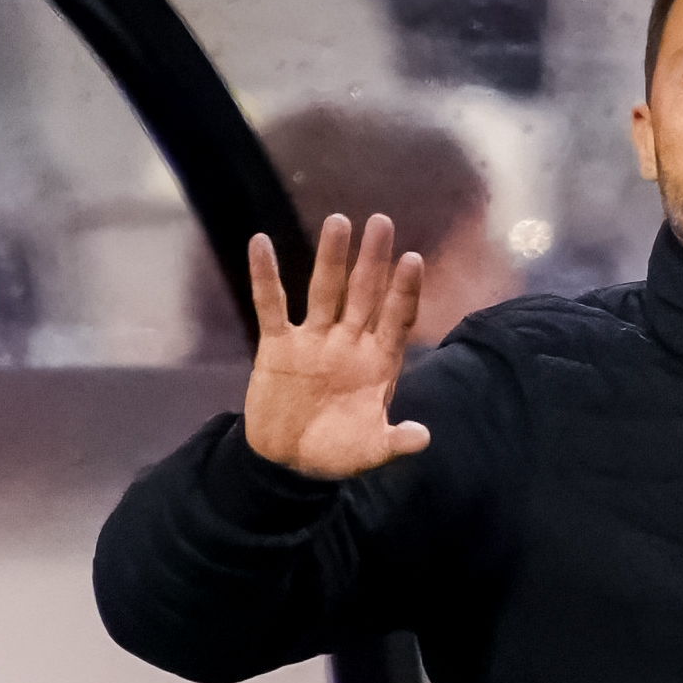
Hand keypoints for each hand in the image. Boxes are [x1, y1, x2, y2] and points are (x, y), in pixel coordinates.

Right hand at [241, 215, 432, 479]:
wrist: (289, 462)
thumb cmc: (336, 452)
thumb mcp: (368, 451)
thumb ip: (394, 441)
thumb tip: (423, 437)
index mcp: (376, 363)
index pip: (396, 320)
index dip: (404, 291)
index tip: (413, 260)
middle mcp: (348, 343)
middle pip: (363, 294)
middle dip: (372, 260)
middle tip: (382, 222)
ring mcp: (313, 340)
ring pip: (323, 291)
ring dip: (330, 258)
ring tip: (338, 221)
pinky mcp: (277, 345)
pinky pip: (270, 305)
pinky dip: (265, 276)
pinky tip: (259, 242)